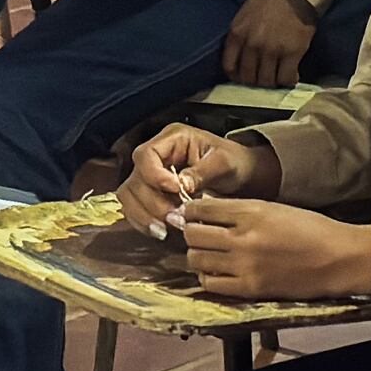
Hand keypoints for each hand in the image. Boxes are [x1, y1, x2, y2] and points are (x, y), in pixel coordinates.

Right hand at [118, 126, 260, 235]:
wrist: (240, 174)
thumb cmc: (234, 162)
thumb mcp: (224, 163)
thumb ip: (201, 172)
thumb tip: (181, 186)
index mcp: (172, 139)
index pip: (146, 155)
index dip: (155, 176)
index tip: (176, 190)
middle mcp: (156, 155)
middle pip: (135, 179)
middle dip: (152, 203)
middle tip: (174, 219)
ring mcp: (150, 174)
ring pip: (129, 195)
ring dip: (143, 215)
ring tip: (164, 230)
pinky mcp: (151, 192)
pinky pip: (134, 207)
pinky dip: (143, 222)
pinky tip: (160, 232)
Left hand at [177, 195, 370, 301]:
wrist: (338, 259)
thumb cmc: (312, 230)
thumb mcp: (274, 208)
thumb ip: (240, 211)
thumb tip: (208, 211)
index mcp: (251, 212)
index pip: (201, 209)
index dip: (189, 211)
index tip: (189, 214)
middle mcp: (243, 238)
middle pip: (193, 234)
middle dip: (189, 232)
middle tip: (195, 233)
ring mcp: (244, 265)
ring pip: (196, 259)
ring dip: (196, 254)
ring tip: (206, 252)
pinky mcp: (249, 288)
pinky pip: (210, 283)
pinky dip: (207, 277)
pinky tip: (216, 271)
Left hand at [221, 0, 319, 86]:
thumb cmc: (269, 0)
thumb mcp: (244, 16)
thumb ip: (240, 38)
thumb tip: (241, 60)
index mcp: (237, 34)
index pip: (229, 67)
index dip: (237, 77)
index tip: (245, 77)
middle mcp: (251, 45)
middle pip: (248, 78)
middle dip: (255, 81)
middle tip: (264, 78)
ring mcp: (271, 50)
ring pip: (267, 81)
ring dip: (272, 83)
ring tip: (278, 77)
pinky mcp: (292, 53)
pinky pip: (286, 78)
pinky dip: (288, 81)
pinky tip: (291, 76)